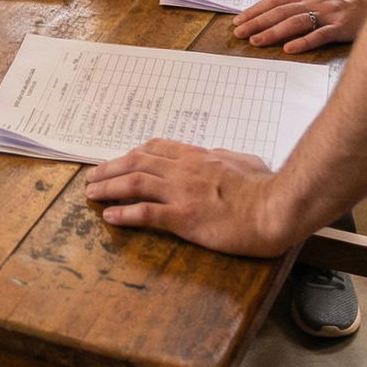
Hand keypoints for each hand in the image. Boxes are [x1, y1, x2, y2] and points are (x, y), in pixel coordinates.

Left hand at [84, 139, 291, 254]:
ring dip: (109, 187)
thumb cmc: (266, 186)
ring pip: (135, 183)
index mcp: (197, 156)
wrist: (275, 207)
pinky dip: (124, 213)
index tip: (119, 160)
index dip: (132, 154)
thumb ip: (226, 157)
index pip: (155, 149)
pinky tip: (110, 217)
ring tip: (91, 194)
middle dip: (110, 168)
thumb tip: (220, 156)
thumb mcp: (245, 160)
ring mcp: (181, 192)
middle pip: (137, 162)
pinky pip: (146, 213)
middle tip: (93, 176)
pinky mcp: (184, 217)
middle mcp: (183, 170)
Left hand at [233, 0, 366, 51]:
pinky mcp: (340, 27)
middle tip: (239, 32)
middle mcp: (313, 0)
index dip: (255, 10)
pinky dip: (303, 41)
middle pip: (279, 11)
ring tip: (256, 41)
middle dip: (257, 22)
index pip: (274, 1)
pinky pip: (319, 35)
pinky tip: (289, 49)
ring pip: (294, 22)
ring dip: (273, 32)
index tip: (239, 20)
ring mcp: (326, 13)